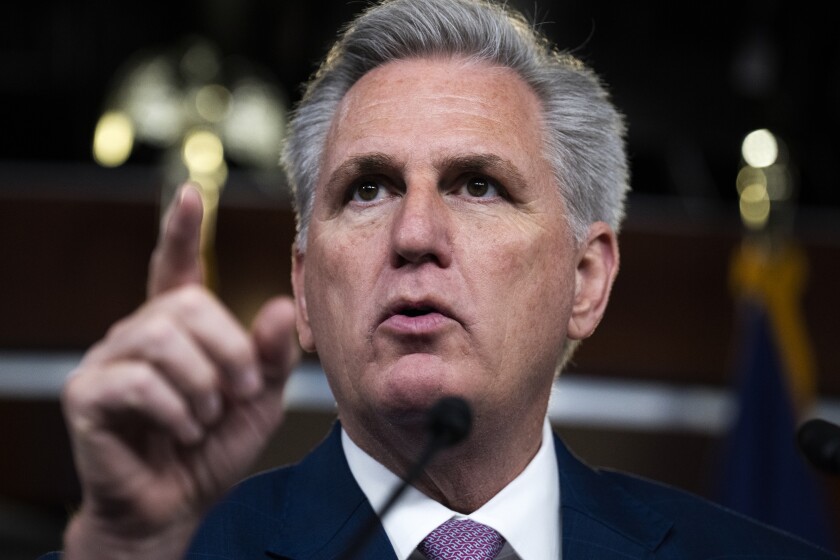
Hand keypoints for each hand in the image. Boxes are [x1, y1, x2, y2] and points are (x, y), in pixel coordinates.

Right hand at [61, 184, 298, 558]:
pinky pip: (138, 381)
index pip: (175, 266)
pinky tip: (184, 429)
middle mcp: (138, 333)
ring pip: (161, 338)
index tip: (190, 195)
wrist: (176, 505)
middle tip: (242, 391)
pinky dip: (176, 409)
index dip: (182, 231)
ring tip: (208, 417)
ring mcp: (107, 361)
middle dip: (228, 350)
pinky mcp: (87, 394)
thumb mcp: (260, 399)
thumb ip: (272, 355)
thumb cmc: (214, 447)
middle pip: (185, 305)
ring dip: (202, 383)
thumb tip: (279, 305)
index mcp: (178, 328)